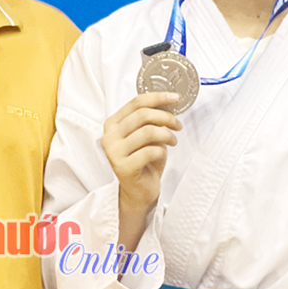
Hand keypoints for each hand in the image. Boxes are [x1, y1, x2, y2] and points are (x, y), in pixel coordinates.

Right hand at [102, 92, 181, 248]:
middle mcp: (109, 136)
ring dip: (166, 135)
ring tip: (172, 140)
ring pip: (148, 131)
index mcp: (112, 124)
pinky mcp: (123, 167)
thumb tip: (168, 102)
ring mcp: (114, 152)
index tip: (175, 98)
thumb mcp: (146, 135)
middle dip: (166, 118)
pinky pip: (150, 151)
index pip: (136, 102)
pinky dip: (161, 151)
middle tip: (177, 125)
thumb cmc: (144, 161)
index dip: (158, 97)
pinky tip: (162, 154)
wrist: (139, 190)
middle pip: (142, 115)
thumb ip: (150, 119)